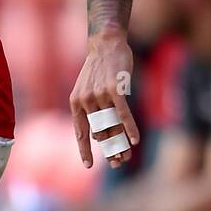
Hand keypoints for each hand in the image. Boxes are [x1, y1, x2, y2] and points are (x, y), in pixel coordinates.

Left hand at [70, 31, 138, 169]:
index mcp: (76, 103)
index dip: (84, 149)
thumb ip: (90, 110)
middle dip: (108, 150)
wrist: (105, 45)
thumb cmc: (98, 70)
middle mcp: (86, 101)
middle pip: (99, 133)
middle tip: (117, 163)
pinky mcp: (114, 89)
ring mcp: (100, 95)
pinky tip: (135, 140)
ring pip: (112, 126)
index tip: (88, 165)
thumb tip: (98, 135)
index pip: (81, 132)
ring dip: (120, 143)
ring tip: (126, 156)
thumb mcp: (87, 89)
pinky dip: (129, 128)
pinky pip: (123, 114)